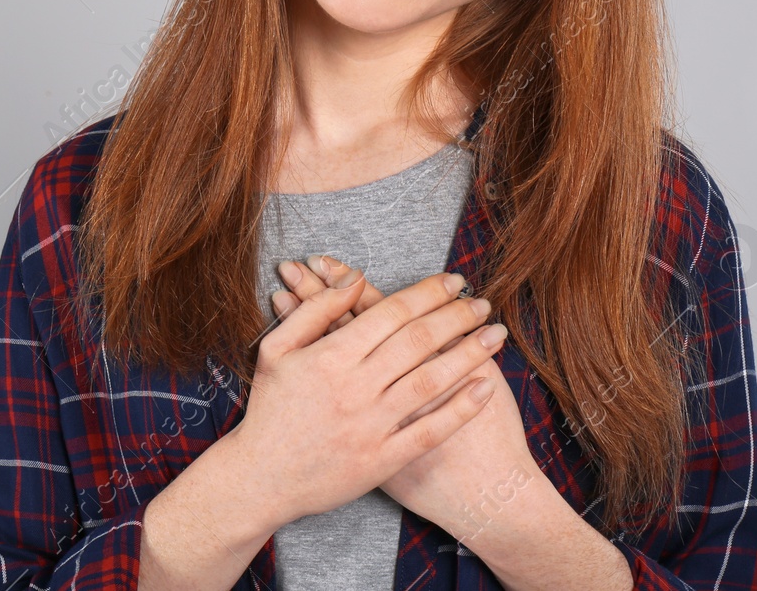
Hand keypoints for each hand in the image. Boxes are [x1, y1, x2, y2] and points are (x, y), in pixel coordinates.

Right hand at [231, 265, 502, 528]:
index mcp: (330, 356)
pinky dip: (461, 409)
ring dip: (469, 354)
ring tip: (495, 334)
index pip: (391, 312)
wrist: (261, 478)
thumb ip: (315, 310)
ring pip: (431, 381)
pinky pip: (430, 431)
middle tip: (481, 301)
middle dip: (456, 316)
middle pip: (418, 340)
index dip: (427, 292)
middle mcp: (355, 387)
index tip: (452, 281)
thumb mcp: (276, 349)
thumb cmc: (269, 409)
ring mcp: (371, 426)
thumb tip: (353, 277)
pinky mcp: (383, 460)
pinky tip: (485, 388)